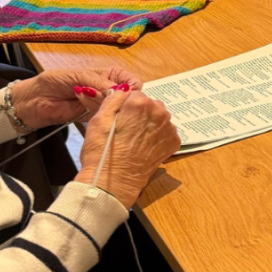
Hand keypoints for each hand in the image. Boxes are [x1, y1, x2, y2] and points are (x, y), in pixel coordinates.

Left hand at [9, 67, 140, 129]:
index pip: (132, 81)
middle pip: (128, 97)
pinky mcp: (94, 118)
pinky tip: (82, 108)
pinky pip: (105, 118)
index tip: (123, 91)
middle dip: (117, 97)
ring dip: (103, 105)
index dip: (131, 87)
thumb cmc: (54, 81)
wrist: (34, 101)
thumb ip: (100, 82)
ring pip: (117, 109)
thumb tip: (122, 90)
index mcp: (109, 74)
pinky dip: (97, 114)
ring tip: (83, 98)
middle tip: (100, 95)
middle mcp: (109, 90)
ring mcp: (102, 105)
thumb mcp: (78, 76)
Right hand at [76, 88, 179, 208]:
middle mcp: (159, 112)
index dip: (124, 105)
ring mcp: (169, 129)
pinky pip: (165, 131)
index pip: (134, 94)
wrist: (113, 183)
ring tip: (134, 139)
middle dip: (139, 113)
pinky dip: (157, 136)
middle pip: (149, 104)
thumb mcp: (98, 120)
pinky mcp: (173, 143)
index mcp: (140, 103)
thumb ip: (113, 98)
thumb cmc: (101, 152)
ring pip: (158, 117)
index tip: (118, 118)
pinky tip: (144, 145)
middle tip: (125, 130)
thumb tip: (123, 88)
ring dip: (149, 123)